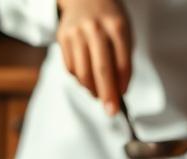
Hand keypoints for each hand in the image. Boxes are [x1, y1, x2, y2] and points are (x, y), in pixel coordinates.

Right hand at [57, 0, 131, 115]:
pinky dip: (79, 79)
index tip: (122, 98)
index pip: (122, 61)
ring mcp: (76, 32)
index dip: (122, 83)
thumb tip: (119, 90)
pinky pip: (70, 68)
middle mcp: (95, 28)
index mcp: (116, 26)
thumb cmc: (109, 19)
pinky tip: (86, 78)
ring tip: (98, 94)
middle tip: (111, 111)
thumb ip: (123, 58)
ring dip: (91, 89)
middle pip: (101, 69)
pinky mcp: (63, 38)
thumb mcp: (123, 31)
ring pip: (82, 72)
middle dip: (107, 94)